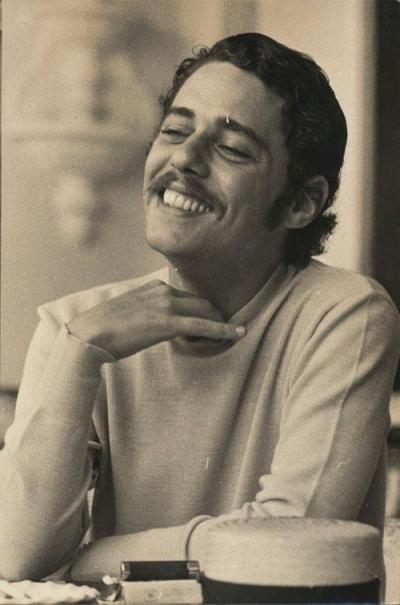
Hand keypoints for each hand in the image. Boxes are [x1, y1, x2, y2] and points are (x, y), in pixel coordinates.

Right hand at [67, 280, 244, 358]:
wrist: (88, 336)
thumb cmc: (103, 329)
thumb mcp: (128, 312)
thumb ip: (147, 311)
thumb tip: (155, 322)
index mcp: (155, 286)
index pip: (188, 296)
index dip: (198, 312)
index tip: (204, 324)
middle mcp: (163, 290)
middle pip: (202, 301)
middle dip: (213, 316)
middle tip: (217, 334)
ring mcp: (166, 304)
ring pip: (206, 311)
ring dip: (217, 324)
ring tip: (222, 337)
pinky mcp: (168, 323)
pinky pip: (204, 325)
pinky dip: (224, 329)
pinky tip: (239, 332)